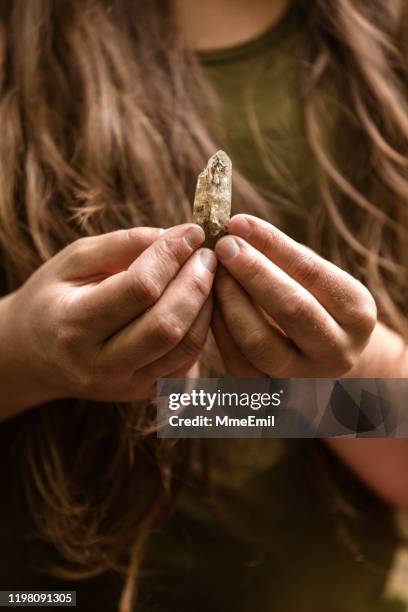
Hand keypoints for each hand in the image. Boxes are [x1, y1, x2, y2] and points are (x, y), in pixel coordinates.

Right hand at [3, 223, 216, 407]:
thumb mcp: (74, 260)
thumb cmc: (56, 298)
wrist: (36, 355)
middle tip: (207, 254)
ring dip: (206, 306)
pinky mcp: (145, 393)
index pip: (139, 289)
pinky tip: (198, 302)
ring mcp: (126, 385)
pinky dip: (201, 329)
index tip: (191, 232)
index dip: (171, 256)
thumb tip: (178, 235)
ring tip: (207, 274)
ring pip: (185, 347)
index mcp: (74, 325)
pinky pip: (188, 362)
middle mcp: (100, 364)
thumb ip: (123, 245)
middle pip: (167, 325)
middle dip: (196, 283)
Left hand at [212, 215, 376, 376]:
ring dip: (231, 302)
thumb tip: (237, 229)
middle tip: (223, 245)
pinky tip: (211, 303)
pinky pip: (238, 362)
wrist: (322, 356)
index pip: (311, 272)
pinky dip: (220, 329)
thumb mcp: (314, 279)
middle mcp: (338, 351)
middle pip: (292, 308)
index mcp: (357, 312)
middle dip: (252, 272)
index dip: (272, 244)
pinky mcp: (273, 394)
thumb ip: (283, 257)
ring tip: (214, 273)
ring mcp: (306, 378)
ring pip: (260, 343)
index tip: (238, 223)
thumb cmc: (314, 302)